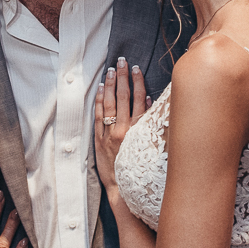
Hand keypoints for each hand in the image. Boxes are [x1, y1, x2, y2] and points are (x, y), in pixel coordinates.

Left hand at [94, 57, 149, 192]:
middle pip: (122, 97)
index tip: (136, 69)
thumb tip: (150, 100)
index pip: (139, 99)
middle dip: (122, 77)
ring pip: (108, 103)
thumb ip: (149, 121)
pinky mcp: (98, 138)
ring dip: (109, 84)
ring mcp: (109, 133)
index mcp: (139, 130)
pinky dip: (98, 101)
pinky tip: (99, 89)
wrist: (122, 187)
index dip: (137, 82)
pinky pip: (98, 115)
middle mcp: (123, 129)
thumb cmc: (139, 167)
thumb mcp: (149, 144)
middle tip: (122, 61)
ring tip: (110, 70)